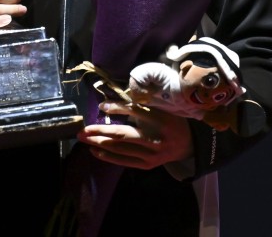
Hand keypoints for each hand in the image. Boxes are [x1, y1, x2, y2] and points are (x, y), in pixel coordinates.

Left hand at [76, 101, 192, 170]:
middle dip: (101, 131)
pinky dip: (108, 156)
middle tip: (83, 129)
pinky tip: (95, 151)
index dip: (118, 108)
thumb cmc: (171, 122)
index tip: (101, 106)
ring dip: (100, 143)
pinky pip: (124, 161)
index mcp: (161, 120)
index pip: (136, 112)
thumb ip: (140, 108)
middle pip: (124, 134)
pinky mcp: (148, 165)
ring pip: (121, 148)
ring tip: (84, 138)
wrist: (188, 145)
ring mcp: (152, 155)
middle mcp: (156, 139)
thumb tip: (110, 106)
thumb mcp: (161, 110)